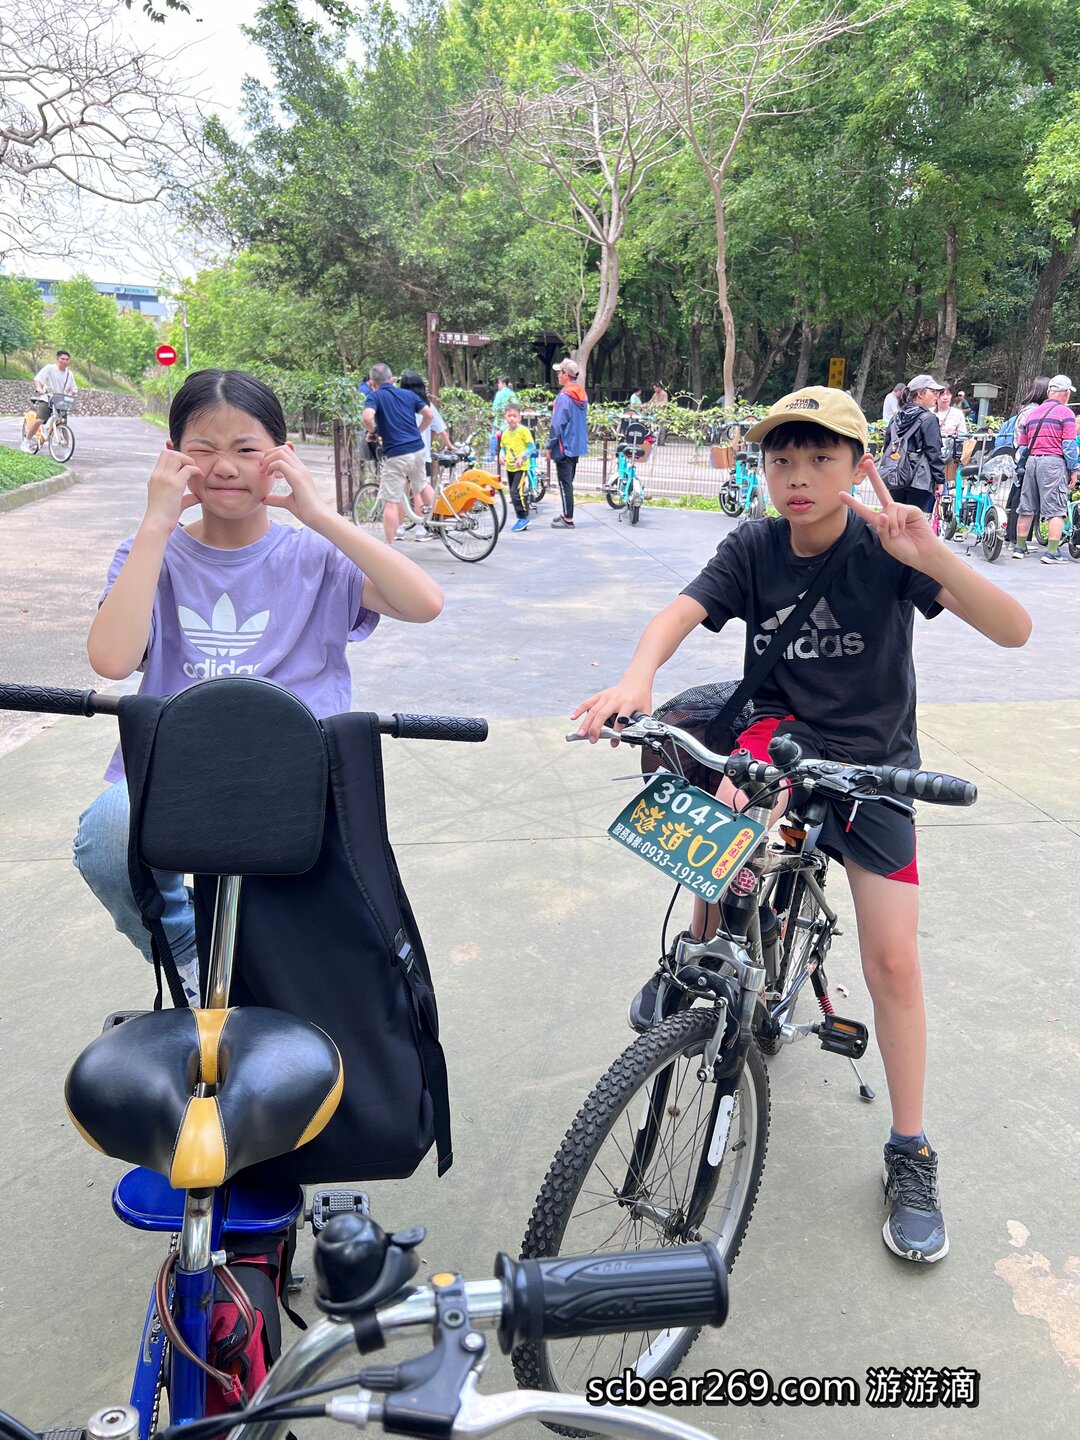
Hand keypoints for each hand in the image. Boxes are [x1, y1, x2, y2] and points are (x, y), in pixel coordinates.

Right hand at [145, 449, 200, 530]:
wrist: (157, 524)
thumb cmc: (165, 517)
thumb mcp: (174, 503)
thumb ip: (186, 497)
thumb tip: (199, 497)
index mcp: (155, 477)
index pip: (164, 456)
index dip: (177, 457)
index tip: (186, 467)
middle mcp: (158, 475)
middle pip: (169, 452)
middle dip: (183, 457)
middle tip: (192, 468)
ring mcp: (165, 478)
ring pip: (177, 456)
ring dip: (189, 461)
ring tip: (196, 472)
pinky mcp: (174, 484)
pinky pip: (188, 469)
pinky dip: (196, 470)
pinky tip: (201, 477)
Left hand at [261, 445, 328, 526]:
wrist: (317, 516)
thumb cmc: (305, 510)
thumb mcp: (287, 502)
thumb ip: (276, 499)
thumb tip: (264, 499)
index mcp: (300, 471)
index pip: (287, 452)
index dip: (274, 456)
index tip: (267, 469)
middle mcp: (301, 468)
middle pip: (283, 448)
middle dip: (269, 455)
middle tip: (262, 469)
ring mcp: (300, 471)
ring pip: (280, 453)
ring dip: (268, 460)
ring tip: (264, 472)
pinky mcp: (297, 478)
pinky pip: (280, 464)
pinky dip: (271, 467)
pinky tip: (269, 475)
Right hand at [571, 679, 652, 745]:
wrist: (636, 680)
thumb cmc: (641, 696)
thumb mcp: (645, 710)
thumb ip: (640, 725)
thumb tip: (632, 743)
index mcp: (628, 703)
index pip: (621, 718)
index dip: (617, 731)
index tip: (614, 742)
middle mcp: (615, 699)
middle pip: (602, 714)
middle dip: (596, 728)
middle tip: (593, 740)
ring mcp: (606, 697)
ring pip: (593, 710)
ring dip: (586, 723)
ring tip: (581, 734)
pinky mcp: (601, 695)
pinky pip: (588, 702)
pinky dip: (579, 709)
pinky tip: (573, 717)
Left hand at [840, 458, 941, 572]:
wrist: (922, 554)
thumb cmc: (904, 550)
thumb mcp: (888, 543)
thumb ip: (882, 530)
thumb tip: (883, 514)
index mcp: (880, 521)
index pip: (864, 510)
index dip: (853, 503)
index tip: (840, 494)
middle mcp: (889, 513)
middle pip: (881, 490)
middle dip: (874, 476)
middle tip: (867, 461)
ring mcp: (901, 510)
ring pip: (890, 507)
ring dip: (892, 522)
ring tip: (897, 533)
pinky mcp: (911, 509)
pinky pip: (900, 510)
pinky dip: (899, 521)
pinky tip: (903, 529)